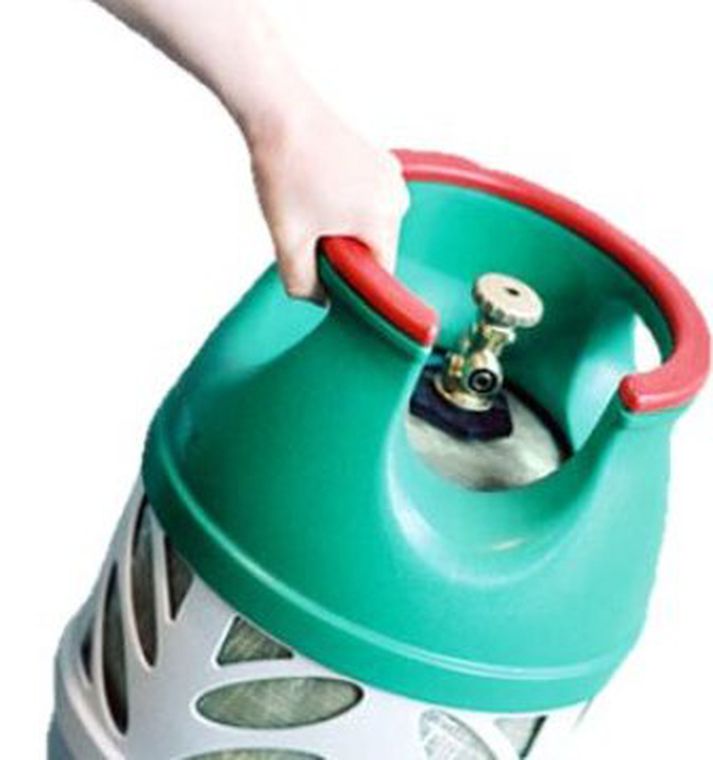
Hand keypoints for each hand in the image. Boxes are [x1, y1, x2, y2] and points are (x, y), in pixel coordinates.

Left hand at [249, 98, 408, 300]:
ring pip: (369, 225)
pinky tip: (316, 190)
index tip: (321, 266)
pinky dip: (343, 205)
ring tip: (309, 205)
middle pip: (375, 249)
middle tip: (306, 231)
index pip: (380, 273)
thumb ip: (302, 284)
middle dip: (343, 250)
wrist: (278, 111)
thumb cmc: (286, 169)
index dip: (350, 280)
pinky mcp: (380, 161)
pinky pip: (366, 202)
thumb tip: (319, 299)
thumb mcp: (288, 241)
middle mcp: (397, 196)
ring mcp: (391, 175)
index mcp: (383, 219)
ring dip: (340, 227)